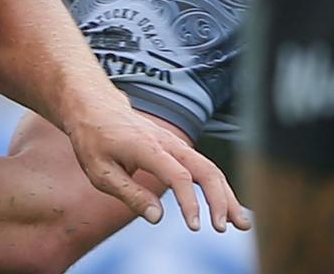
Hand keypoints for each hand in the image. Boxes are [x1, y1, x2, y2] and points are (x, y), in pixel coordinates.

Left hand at [66, 104, 250, 232]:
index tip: (194, 226)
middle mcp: (167, 143)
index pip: (179, 176)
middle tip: (224, 228)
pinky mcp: (176, 148)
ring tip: (241, 223)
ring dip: (227, 195)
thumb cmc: (93, 139)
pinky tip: (227, 207)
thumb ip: (129, 193)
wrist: (94, 106)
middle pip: (205, 170)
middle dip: (220, 200)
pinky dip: (218, 187)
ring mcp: (174, 143)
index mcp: (147, 147)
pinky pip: (203, 166)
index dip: (190, 202)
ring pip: (210, 168)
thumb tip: (157, 217)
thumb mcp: (99, 170)